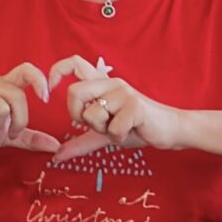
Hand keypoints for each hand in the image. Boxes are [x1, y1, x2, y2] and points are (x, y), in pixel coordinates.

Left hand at [51, 57, 187, 160]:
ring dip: (103, 129)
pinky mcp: (135, 106)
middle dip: (78, 115)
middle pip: (74, 92)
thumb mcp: (105, 134)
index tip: (50, 89)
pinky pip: (112, 128)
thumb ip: (81, 142)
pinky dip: (118, 137)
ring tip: (119, 128)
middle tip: (94, 124)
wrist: (171, 130)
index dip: (57, 71)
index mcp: (102, 84)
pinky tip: (130, 131)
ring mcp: (123, 93)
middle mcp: (111, 83)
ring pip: (92, 114)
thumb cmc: (138, 128)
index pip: (75, 64)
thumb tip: (57, 157)